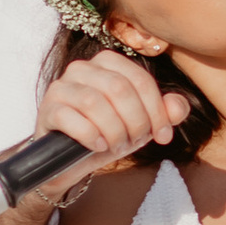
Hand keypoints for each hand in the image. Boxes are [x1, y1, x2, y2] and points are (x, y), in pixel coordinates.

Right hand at [0, 50, 190, 224]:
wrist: (70, 161)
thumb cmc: (107, 135)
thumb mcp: (141, 125)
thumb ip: (165, 113)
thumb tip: (178, 107)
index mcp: (107, 63)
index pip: (140, 79)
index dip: (157, 110)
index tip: (163, 136)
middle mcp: (82, 68)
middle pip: (119, 88)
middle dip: (135, 121)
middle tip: (135, 141)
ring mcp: (61, 87)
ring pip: (94, 102)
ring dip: (113, 130)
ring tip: (116, 145)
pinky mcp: (47, 110)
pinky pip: (71, 118)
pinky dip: (90, 135)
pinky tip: (98, 146)